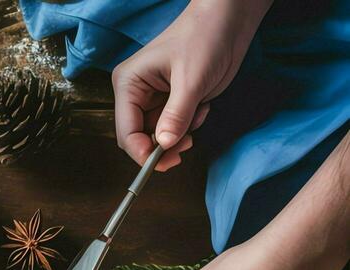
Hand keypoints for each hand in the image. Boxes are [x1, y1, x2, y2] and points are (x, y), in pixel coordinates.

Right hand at [111, 0, 271, 169]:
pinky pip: (173, 129)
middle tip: (184, 148)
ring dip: (180, 135)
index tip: (160, 163)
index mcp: (129, 84)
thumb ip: (176, 115)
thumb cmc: (205, 35)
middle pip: (139, 139)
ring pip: (158, 137)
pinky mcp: (170, 103)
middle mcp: (136, 95)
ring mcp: (153, 100)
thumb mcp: (191, 79)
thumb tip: (163, 146)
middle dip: (162, 146)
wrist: (229, 19)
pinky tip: (201, 107)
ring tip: (198, 113)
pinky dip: (189, 126)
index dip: (140, 152)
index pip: (126, 131)